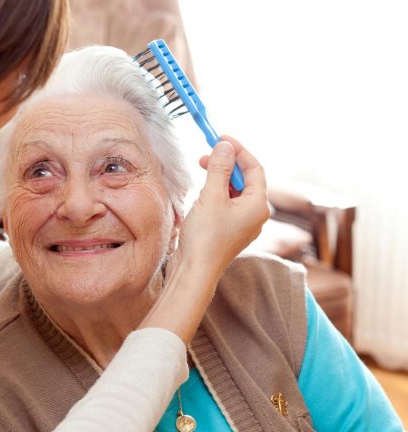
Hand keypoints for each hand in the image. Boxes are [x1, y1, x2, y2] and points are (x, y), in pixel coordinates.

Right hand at [172, 136, 269, 277]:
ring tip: (201, 172)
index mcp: (258, 204)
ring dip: (220, 178)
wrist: (196, 271)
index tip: (221, 138)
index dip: (238, 150)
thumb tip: (225, 146)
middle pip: (245, 179)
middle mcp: (256, 214)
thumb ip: (219, 169)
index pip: (254, 168)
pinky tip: (202, 194)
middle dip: (226, 164)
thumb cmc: (206, 237)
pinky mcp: (231, 230)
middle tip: (206, 154)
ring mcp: (244, 223)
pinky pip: (228, 204)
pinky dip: (217, 193)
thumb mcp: (211, 196)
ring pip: (235, 191)